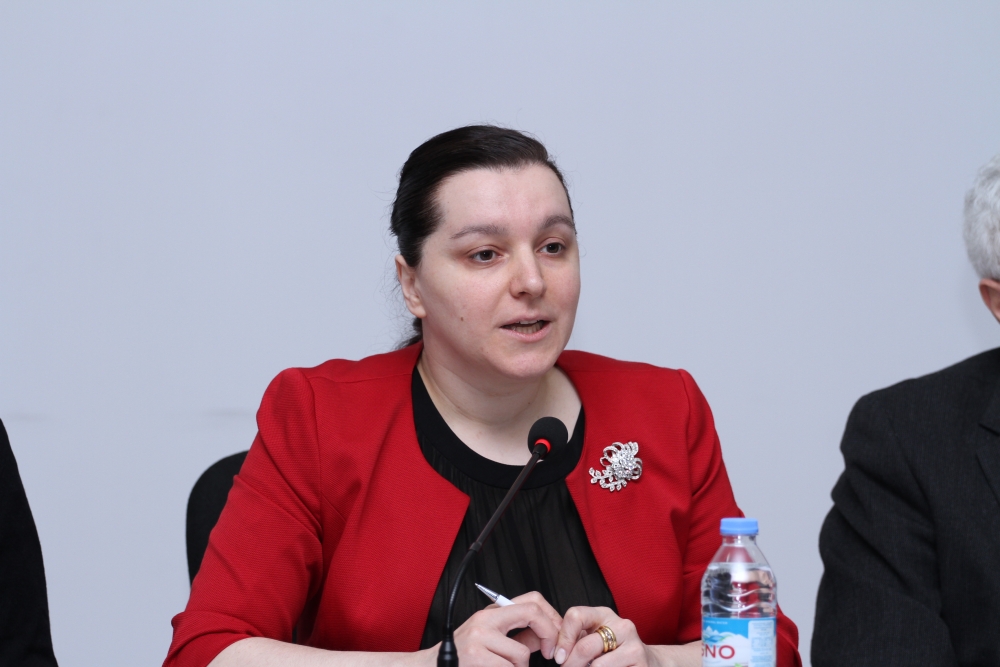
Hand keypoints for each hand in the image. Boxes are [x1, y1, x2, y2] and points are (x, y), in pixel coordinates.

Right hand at [451, 591, 561, 665]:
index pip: (532, 600)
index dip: (551, 617)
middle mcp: (485, 620)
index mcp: (490, 613)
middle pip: (532, 613)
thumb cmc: (461, 657)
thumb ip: (518, 637)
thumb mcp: (488, 640)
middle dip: (549, 635)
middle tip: (550, 653)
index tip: (556, 635)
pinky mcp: (477, 658)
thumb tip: (546, 637)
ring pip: (521, 655)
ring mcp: (479, 638)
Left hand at [553, 607, 699, 666]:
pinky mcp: (641, 664)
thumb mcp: (594, 637)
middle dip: (570, 665)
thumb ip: (576, 638)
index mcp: (605, 615)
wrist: (648, 662)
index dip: (563, 638)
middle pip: (585, 646)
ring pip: (597, 666)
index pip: (576, 615)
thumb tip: (555, 651)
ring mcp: (634, 646)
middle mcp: (622, 626)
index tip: (557, 657)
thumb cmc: (613, 651)